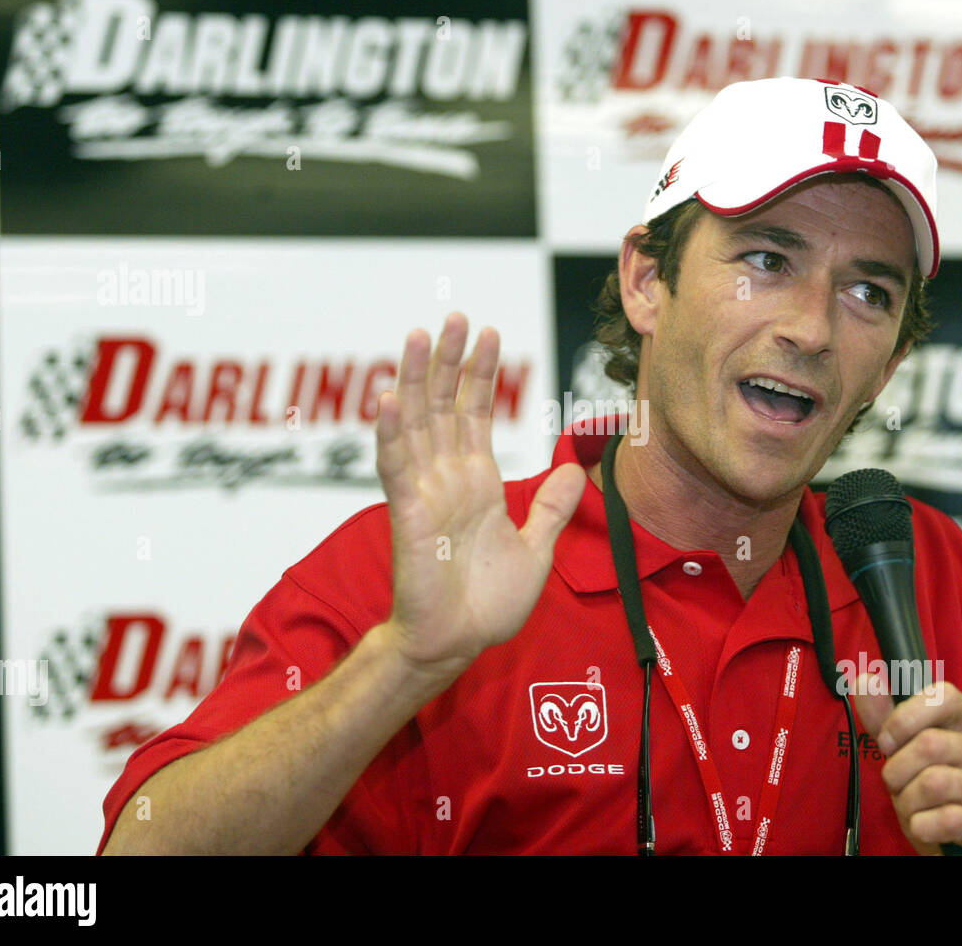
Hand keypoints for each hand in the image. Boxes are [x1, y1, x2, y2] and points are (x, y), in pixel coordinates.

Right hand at [375, 313, 586, 676]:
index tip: (489, 333)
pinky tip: (389, 399)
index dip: (480, 374)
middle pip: (443, 406)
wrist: (458, 643)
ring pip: (416, 424)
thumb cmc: (487, 603)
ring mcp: (425, 493)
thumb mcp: (535, 548)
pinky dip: (391, 433)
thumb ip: (550, 507)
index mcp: (477, 482)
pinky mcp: (408, 515)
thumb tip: (572, 468)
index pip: (475, 415)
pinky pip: (397, 468)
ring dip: (415, 380)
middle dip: (448, 361)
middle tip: (454, 317)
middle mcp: (447, 478)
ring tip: (418, 337)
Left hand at [850, 678, 961, 854]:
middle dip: (897, 772)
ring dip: (908, 804)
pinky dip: (923, 827)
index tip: (887, 743)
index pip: (943, 696)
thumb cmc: (936, 797)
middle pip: (930, 744)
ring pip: (935, 783)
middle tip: (899, 788)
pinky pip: (948, 819)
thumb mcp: (905, 756)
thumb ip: (884, 720)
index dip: (904, 718)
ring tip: (914, 811)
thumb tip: (865, 680)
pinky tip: (928, 829)